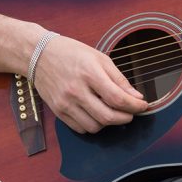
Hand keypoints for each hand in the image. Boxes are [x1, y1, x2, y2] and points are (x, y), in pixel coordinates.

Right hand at [33, 35, 150, 133]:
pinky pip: (81, 128)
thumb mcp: (100, 58)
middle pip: (107, 117)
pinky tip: (96, 114)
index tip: (142, 106)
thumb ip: (119, 79)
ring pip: (95, 126)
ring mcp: (65, 103)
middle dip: (125, 118)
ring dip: (109, 123)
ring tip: (112, 111)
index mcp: (89, 74)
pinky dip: (93, 125)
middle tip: (131, 113)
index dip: (135, 106)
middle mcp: (76, 91)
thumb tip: (136, 97)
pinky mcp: (58, 112)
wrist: (38, 55)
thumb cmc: (71, 53)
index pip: (117, 98)